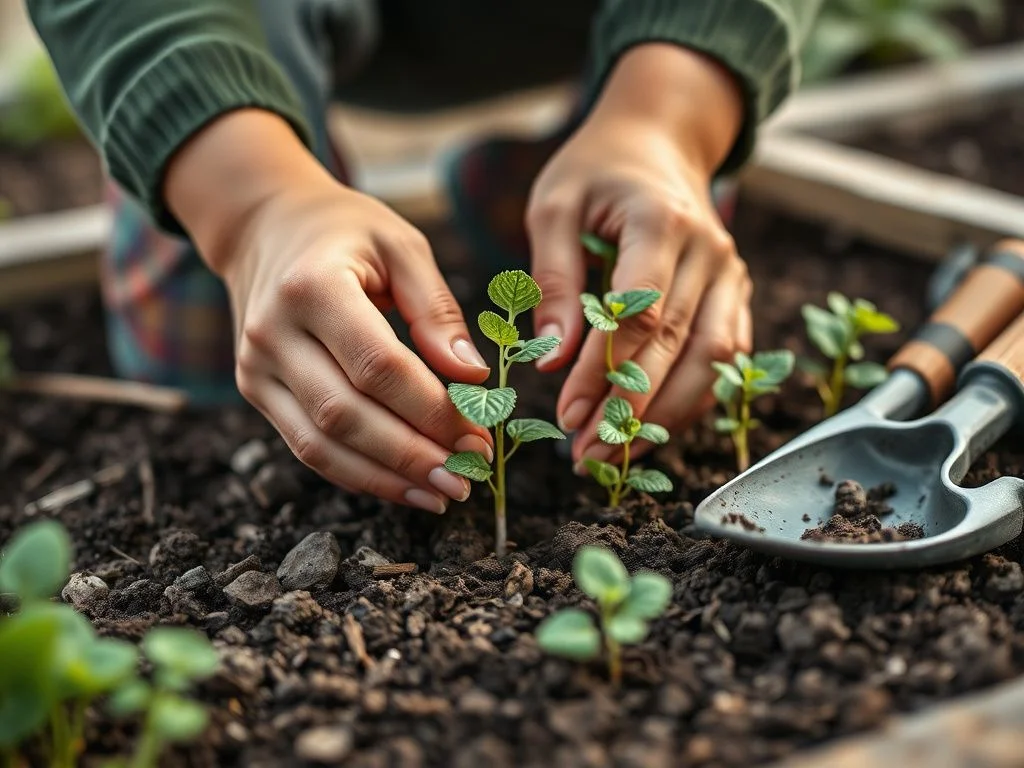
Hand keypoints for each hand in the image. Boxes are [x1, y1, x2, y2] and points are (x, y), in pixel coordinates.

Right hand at [165, 110, 492, 512]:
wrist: (264, 225)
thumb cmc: (345, 232)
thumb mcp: (402, 247)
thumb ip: (437, 311)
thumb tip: (474, 378)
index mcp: (312, 287)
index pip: (378, 366)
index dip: (431, 410)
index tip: (479, 436)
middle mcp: (272, 333)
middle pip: (346, 415)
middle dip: (413, 455)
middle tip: (469, 478)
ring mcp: (255, 367)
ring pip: (321, 445)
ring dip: (386, 479)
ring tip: (443, 494)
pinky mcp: (255, 391)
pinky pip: (307, 447)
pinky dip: (358, 474)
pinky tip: (404, 486)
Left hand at [525, 44, 752, 466]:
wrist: (659, 141)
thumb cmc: (595, 172)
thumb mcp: (554, 207)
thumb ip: (554, 280)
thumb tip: (552, 360)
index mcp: (662, 222)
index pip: (638, 313)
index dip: (605, 370)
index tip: (568, 414)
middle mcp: (710, 252)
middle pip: (677, 345)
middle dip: (632, 408)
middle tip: (588, 454)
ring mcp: (731, 274)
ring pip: (713, 361)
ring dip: (668, 417)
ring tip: (619, 456)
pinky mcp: (735, 294)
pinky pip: (724, 357)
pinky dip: (693, 399)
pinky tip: (653, 429)